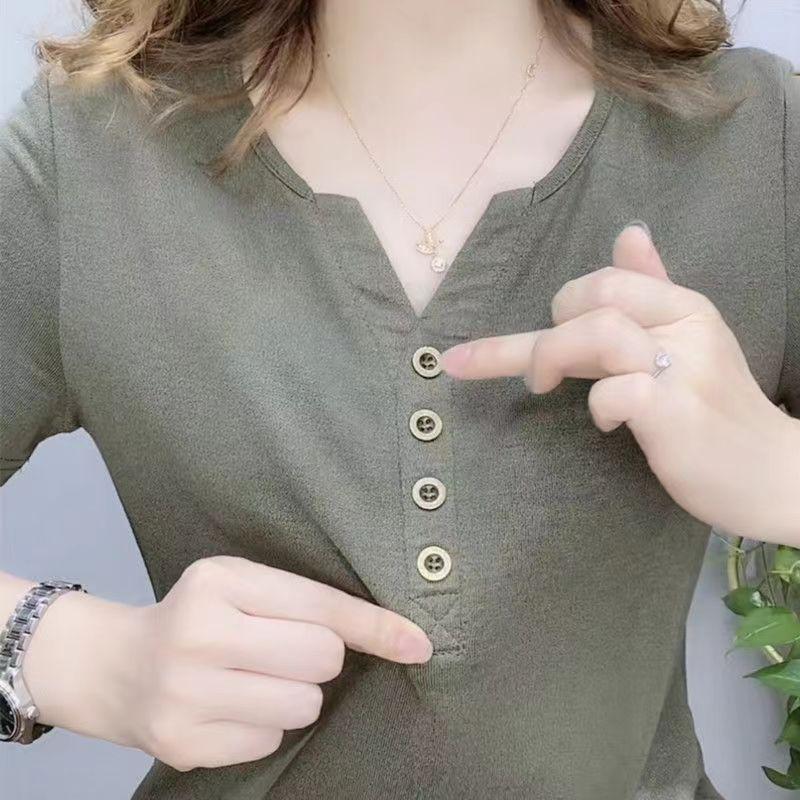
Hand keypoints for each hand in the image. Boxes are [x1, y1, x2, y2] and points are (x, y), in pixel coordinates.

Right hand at [26, 556, 431, 771]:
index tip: (418, 644)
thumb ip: (303, 599)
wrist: (117, 666)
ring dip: (297, 694)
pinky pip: (271, 740)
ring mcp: (187, 693)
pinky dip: (266, 724)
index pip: (320, 605)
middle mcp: (200, 634)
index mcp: (220, 581)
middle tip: (289, 651)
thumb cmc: (198, 615)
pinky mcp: (184, 742)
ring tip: (259, 678)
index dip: (375, 625)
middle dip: (322, 658)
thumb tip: (394, 633)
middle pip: (321, 657)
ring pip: (303, 705)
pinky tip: (234, 705)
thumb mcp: (241, 584)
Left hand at [439, 223, 799, 541]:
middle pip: (597, 294)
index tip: (534, 344)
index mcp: (683, 306)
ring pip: (600, 331)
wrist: (770, 472)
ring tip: (545, 388)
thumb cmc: (715, 409)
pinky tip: (610, 424)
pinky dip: (598, 406)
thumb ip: (652, 288)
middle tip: (540, 375)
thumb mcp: (686, 339)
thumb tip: (628, 232)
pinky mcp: (677, 412)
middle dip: (550, 330)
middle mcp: (685, 327)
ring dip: (553, 358)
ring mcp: (683, 368)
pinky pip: (617, 392)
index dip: (559, 304)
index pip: (608, 278)